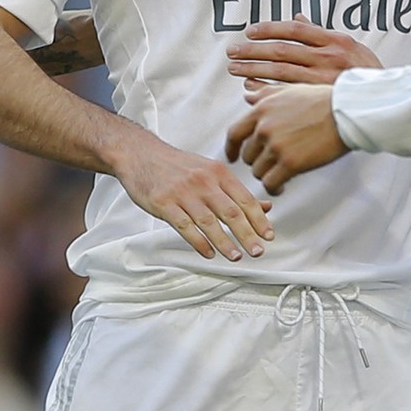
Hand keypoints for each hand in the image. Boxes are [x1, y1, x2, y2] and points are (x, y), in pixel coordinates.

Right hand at [113, 136, 274, 260]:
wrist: (141, 154)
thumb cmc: (178, 165)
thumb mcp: (211, 171)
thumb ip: (236, 191)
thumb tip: (266, 207)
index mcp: (219, 173)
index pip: (245, 198)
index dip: (259, 219)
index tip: (269, 235)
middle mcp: (204, 182)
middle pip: (231, 211)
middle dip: (247, 234)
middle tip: (258, 251)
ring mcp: (183, 192)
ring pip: (209, 221)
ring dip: (224, 242)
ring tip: (236, 256)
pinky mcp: (164, 203)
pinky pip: (184, 226)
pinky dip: (198, 242)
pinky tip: (209, 253)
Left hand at [225, 84, 347, 193]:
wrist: (346, 112)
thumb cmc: (323, 100)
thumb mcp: (290, 90)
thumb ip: (265, 94)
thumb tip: (248, 97)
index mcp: (262, 109)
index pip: (234, 133)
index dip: (231, 148)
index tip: (232, 156)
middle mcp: (264, 128)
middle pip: (248, 155)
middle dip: (258, 160)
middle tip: (270, 163)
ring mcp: (276, 146)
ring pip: (258, 171)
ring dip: (267, 174)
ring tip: (280, 174)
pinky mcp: (290, 163)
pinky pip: (271, 183)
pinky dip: (275, 187)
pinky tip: (282, 186)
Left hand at [226, 15, 381, 90]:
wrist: (385, 100)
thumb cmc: (368, 73)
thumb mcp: (351, 45)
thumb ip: (322, 32)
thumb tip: (299, 16)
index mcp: (335, 41)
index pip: (295, 29)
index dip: (270, 29)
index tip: (251, 32)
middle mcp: (327, 58)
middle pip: (282, 50)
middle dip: (254, 50)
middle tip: (233, 52)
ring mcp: (322, 80)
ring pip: (280, 72)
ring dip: (254, 69)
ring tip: (235, 69)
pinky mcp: (318, 100)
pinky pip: (286, 93)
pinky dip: (266, 90)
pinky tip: (250, 89)